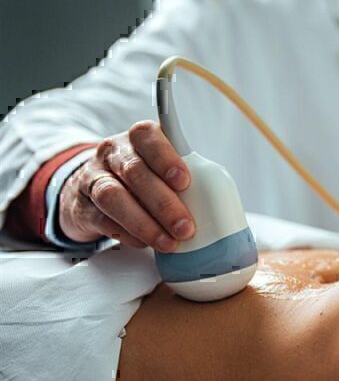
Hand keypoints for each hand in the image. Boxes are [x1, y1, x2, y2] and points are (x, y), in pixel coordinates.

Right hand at [59, 121, 193, 250]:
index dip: (166, 158)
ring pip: (114, 197)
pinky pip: (103, 220)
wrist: (88, 190)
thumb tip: (212, 206)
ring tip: (167, 242)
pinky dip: (127, 234)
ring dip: (145, 223)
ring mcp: (94, 178)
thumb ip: (179, 178)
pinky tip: (145, 243)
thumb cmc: (138, 178)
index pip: (148, 137)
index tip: (184, 181)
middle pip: (135, 172)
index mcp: (137, 139)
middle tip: (185, 227)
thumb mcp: (158, 167)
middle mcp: (113, 153)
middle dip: (164, 203)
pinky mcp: (83, 206)